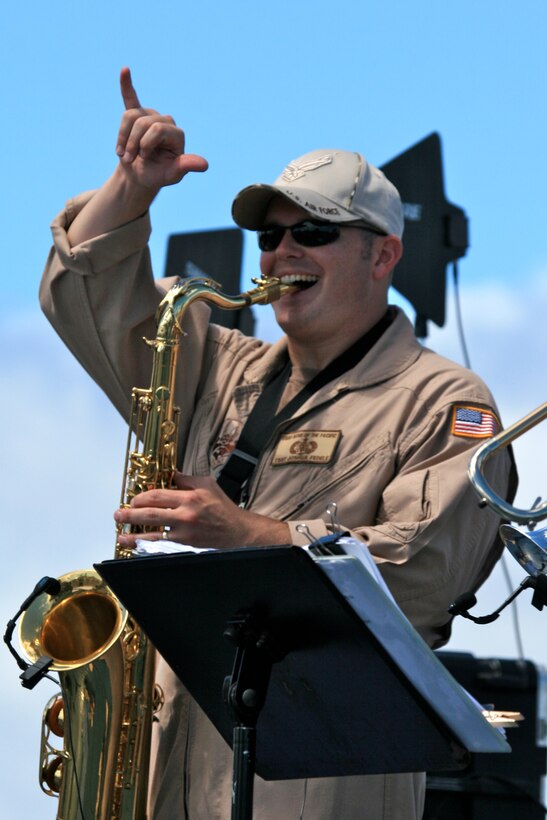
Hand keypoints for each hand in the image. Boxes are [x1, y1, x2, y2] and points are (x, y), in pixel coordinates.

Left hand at [114, 471, 290, 549]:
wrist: (238, 531)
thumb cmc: (223, 507)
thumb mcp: (207, 484)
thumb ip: (186, 479)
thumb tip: (168, 475)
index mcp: (189, 497)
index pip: (158, 495)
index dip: (141, 497)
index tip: (133, 499)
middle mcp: (185, 515)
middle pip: (150, 514)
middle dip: (130, 514)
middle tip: (118, 515)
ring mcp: (185, 533)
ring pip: (153, 534)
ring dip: (133, 536)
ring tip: (120, 536)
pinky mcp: (186, 546)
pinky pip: (162, 547)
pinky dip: (148, 548)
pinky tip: (137, 548)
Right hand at [115, 67, 207, 190]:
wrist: (140, 176)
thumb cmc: (157, 176)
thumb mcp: (171, 175)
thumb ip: (185, 166)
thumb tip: (205, 165)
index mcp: (177, 134)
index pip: (157, 129)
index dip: (145, 145)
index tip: (144, 159)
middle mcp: (166, 121)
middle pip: (142, 122)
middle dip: (132, 143)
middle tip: (131, 160)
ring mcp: (151, 116)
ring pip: (129, 117)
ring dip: (123, 137)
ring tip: (123, 153)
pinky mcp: (137, 115)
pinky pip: (130, 98)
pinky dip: (126, 84)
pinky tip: (124, 70)